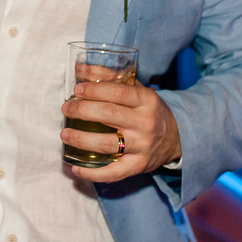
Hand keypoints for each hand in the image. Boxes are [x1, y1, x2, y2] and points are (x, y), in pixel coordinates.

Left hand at [61, 80, 180, 182]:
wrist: (177, 138)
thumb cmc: (148, 110)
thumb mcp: (136, 89)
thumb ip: (108, 77)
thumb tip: (79, 68)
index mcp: (147, 100)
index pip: (118, 92)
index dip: (95, 90)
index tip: (77, 90)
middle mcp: (145, 123)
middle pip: (109, 115)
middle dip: (82, 111)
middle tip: (66, 108)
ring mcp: (142, 146)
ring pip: (107, 144)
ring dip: (81, 139)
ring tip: (65, 134)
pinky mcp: (138, 166)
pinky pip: (113, 173)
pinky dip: (92, 173)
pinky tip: (76, 168)